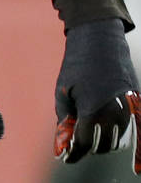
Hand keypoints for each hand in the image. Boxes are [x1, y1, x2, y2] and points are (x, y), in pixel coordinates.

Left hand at [54, 18, 140, 172]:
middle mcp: (115, 113)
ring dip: (104, 140)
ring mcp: (129, 108)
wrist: (100, 41)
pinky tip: (111, 134)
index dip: (74, 152)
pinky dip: (122, 134)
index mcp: (93, 110)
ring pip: (118, 139)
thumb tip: (65, 142)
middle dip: (89, 146)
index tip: (66, 156)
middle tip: (76, 140)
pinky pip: (132, 128)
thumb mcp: (63, 91)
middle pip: (103, 145)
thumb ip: (64, 119)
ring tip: (88, 130)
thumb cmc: (77, 65)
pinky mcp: (136, 103)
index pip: (85, 143)